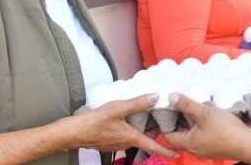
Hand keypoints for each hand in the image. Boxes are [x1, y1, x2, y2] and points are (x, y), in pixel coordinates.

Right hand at [54, 94, 177, 157]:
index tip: (177, 154)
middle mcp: (125, 143)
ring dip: (142, 131)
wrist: (73, 132)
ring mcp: (116, 144)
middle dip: (154, 134)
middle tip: (164, 124)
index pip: (153, 146)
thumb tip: (156, 97)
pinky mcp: (108, 141)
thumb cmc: (94, 121)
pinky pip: (124, 136)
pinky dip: (130, 130)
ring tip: (147, 119)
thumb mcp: (118, 108)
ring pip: (134, 138)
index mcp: (131, 137)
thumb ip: (138, 103)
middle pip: (145, 140)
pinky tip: (128, 120)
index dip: (166, 151)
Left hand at [163, 94, 250, 159]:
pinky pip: (203, 139)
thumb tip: (171, 97)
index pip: (168, 135)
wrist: (248, 144)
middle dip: (179, 122)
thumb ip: (186, 105)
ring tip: (194, 110)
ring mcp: (206, 151)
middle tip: (179, 107)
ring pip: (192, 137)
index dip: (165, 122)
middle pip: (180, 136)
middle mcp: (195, 150)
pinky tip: (209, 119)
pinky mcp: (216, 149)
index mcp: (188, 143)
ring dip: (192, 125)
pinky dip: (202, 129)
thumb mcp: (204, 113)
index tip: (167, 110)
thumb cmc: (226, 130)